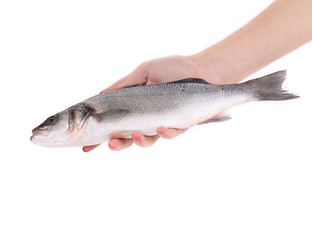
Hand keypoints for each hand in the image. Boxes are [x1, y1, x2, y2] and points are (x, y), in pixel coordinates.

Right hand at [82, 55, 220, 151]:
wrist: (203, 69)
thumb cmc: (174, 68)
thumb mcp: (145, 71)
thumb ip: (124, 84)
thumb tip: (101, 94)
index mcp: (138, 108)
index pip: (116, 124)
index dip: (101, 137)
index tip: (86, 146)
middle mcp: (149, 119)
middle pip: (129, 138)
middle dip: (119, 144)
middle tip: (110, 144)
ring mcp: (164, 123)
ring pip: (149, 140)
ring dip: (141, 141)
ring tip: (136, 136)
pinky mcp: (181, 125)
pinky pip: (172, 133)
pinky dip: (165, 133)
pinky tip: (160, 128)